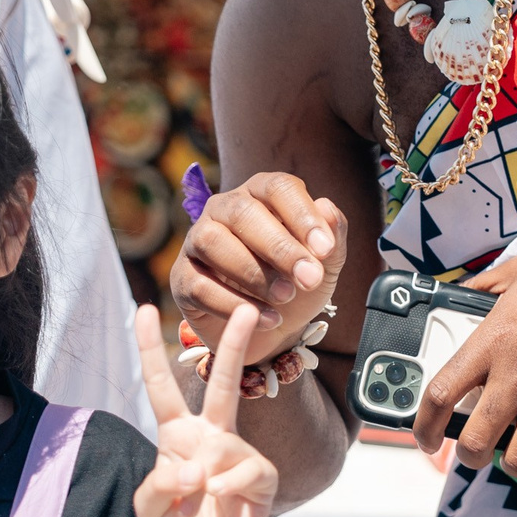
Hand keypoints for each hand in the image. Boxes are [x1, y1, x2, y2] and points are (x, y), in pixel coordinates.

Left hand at [134, 303, 277, 516]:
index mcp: (178, 434)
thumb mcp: (150, 507)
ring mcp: (238, 453)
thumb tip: (195, 467)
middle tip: (246, 311)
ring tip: (197, 497)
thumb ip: (159, 485)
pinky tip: (217, 495)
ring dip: (203, 475)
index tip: (144, 310)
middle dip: (234, 344)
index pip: (162, 385)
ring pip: (223, 442)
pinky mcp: (262, 476)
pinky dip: (227, 484)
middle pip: (221, 381)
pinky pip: (246, 469)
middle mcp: (210, 435)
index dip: (152, 349)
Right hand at [169, 172, 347, 366]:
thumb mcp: (326, 263)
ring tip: (286, 298)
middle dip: (280, 246)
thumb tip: (327, 208)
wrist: (272, 328)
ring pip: (213, 242)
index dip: (302, 215)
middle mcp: (223, 209)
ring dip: (253, 273)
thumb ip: (333, 235)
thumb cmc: (298, 282)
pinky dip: (234, 305)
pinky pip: (200, 285)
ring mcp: (197, 240)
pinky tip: (267, 319)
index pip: (278, 188)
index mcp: (261, 193)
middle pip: (243, 211)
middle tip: (310, 278)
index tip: (326, 250)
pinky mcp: (183, 277)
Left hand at [411, 237, 516, 485]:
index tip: (425, 435)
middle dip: (468, 454)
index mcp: (494, 339)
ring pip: (516, 461)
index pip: (440, 394)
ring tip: (516, 453)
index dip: (423, 425)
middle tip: (474, 448)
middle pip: (474, 441)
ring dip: (511, 464)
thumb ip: (486, 285)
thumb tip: (461, 294)